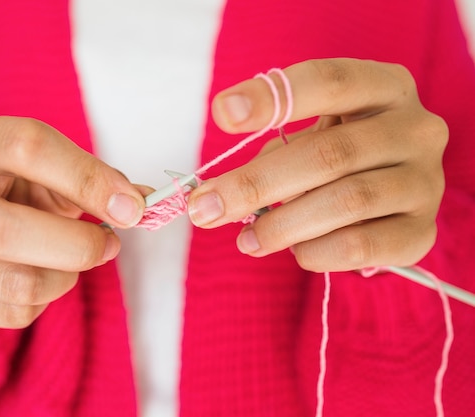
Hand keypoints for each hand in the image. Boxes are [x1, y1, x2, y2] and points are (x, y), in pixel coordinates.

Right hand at [0, 116, 144, 327]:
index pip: (26, 148)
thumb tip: (138, 205)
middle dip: (75, 247)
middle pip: (2, 232)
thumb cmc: (26, 185)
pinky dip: (42, 302)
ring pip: (11, 283)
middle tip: (109, 245)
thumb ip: (98, 181)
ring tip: (73, 261)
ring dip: (63, 279)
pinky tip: (40, 275)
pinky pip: (9, 313)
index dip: (86, 179)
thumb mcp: (58, 169)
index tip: (130, 208)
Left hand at [187, 58, 447, 271]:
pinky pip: (362, 246)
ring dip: (283, 225)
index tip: (221, 114)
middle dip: (257, 184)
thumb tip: (213, 195)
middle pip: (330, 153)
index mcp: (385, 88)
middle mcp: (416, 130)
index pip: (329, 81)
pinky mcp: (422, 232)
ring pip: (347, 202)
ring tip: (246, 239)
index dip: (272, 98)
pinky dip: (317, 252)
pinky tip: (296, 251)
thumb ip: (271, 153)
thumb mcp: (311, 137)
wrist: (394, 197)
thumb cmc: (340, 158)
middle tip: (206, 209)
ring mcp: (425, 182)